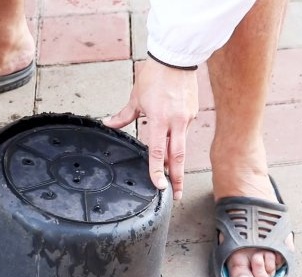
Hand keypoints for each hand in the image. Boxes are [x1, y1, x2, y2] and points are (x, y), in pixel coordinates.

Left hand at [103, 59, 198, 199]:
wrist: (175, 58)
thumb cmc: (154, 76)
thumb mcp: (135, 97)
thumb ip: (124, 115)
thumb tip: (108, 123)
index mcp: (159, 119)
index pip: (157, 151)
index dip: (157, 170)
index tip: (159, 185)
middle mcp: (175, 122)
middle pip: (177, 157)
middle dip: (177, 178)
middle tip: (176, 194)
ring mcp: (187, 118)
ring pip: (181, 146)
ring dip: (178, 163)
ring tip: (176, 179)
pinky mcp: (193, 113)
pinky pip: (184, 131)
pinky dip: (177, 139)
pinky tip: (173, 139)